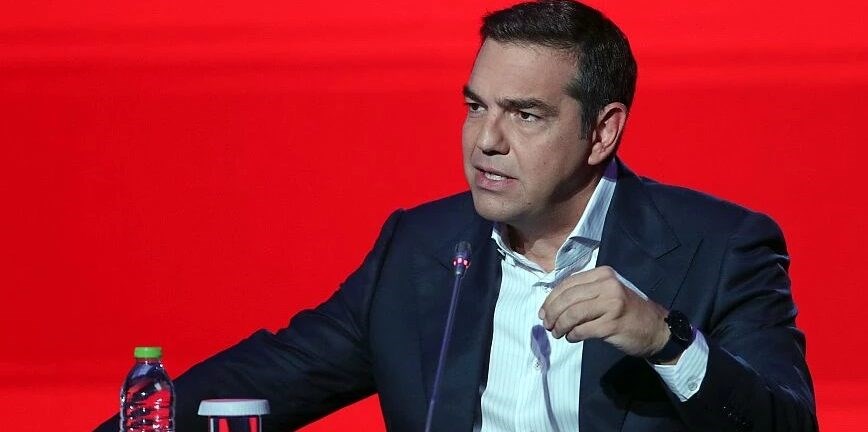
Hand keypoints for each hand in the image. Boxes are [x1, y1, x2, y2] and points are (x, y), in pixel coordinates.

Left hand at [539, 266, 670, 357]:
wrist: (656, 329)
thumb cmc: (627, 312)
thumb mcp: (606, 294)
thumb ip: (584, 294)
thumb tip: (551, 305)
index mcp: (603, 274)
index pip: (568, 283)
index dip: (551, 299)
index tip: (543, 312)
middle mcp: (608, 285)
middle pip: (568, 298)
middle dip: (552, 313)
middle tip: (547, 325)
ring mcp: (612, 303)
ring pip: (573, 314)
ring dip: (560, 326)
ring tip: (557, 333)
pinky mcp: (613, 323)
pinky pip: (583, 329)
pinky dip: (572, 335)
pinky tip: (572, 338)